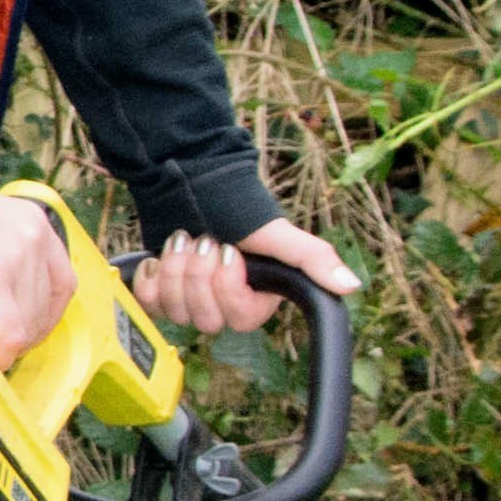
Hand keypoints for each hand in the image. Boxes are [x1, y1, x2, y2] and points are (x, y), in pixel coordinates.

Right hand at [0, 188, 72, 363]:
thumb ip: (6, 246)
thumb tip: (6, 290)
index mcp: (34, 222)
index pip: (63, 279)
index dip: (52, 312)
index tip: (37, 326)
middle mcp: (33, 239)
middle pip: (46, 303)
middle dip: (32, 332)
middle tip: (13, 346)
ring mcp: (16, 258)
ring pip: (29, 319)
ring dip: (17, 344)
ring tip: (0, 353)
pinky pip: (8, 328)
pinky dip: (4, 350)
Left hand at [135, 215, 352, 338]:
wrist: (189, 183)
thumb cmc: (237, 206)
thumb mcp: (279, 233)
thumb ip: (314, 258)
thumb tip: (351, 285)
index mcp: (255, 298)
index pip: (240, 318)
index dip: (227, 287)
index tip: (229, 252)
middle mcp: (223, 304)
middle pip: (205, 318)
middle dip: (199, 274)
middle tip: (203, 240)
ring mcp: (190, 299)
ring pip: (177, 311)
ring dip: (175, 270)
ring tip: (183, 239)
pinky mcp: (161, 292)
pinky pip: (150, 306)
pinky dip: (150, 279)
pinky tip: (158, 257)